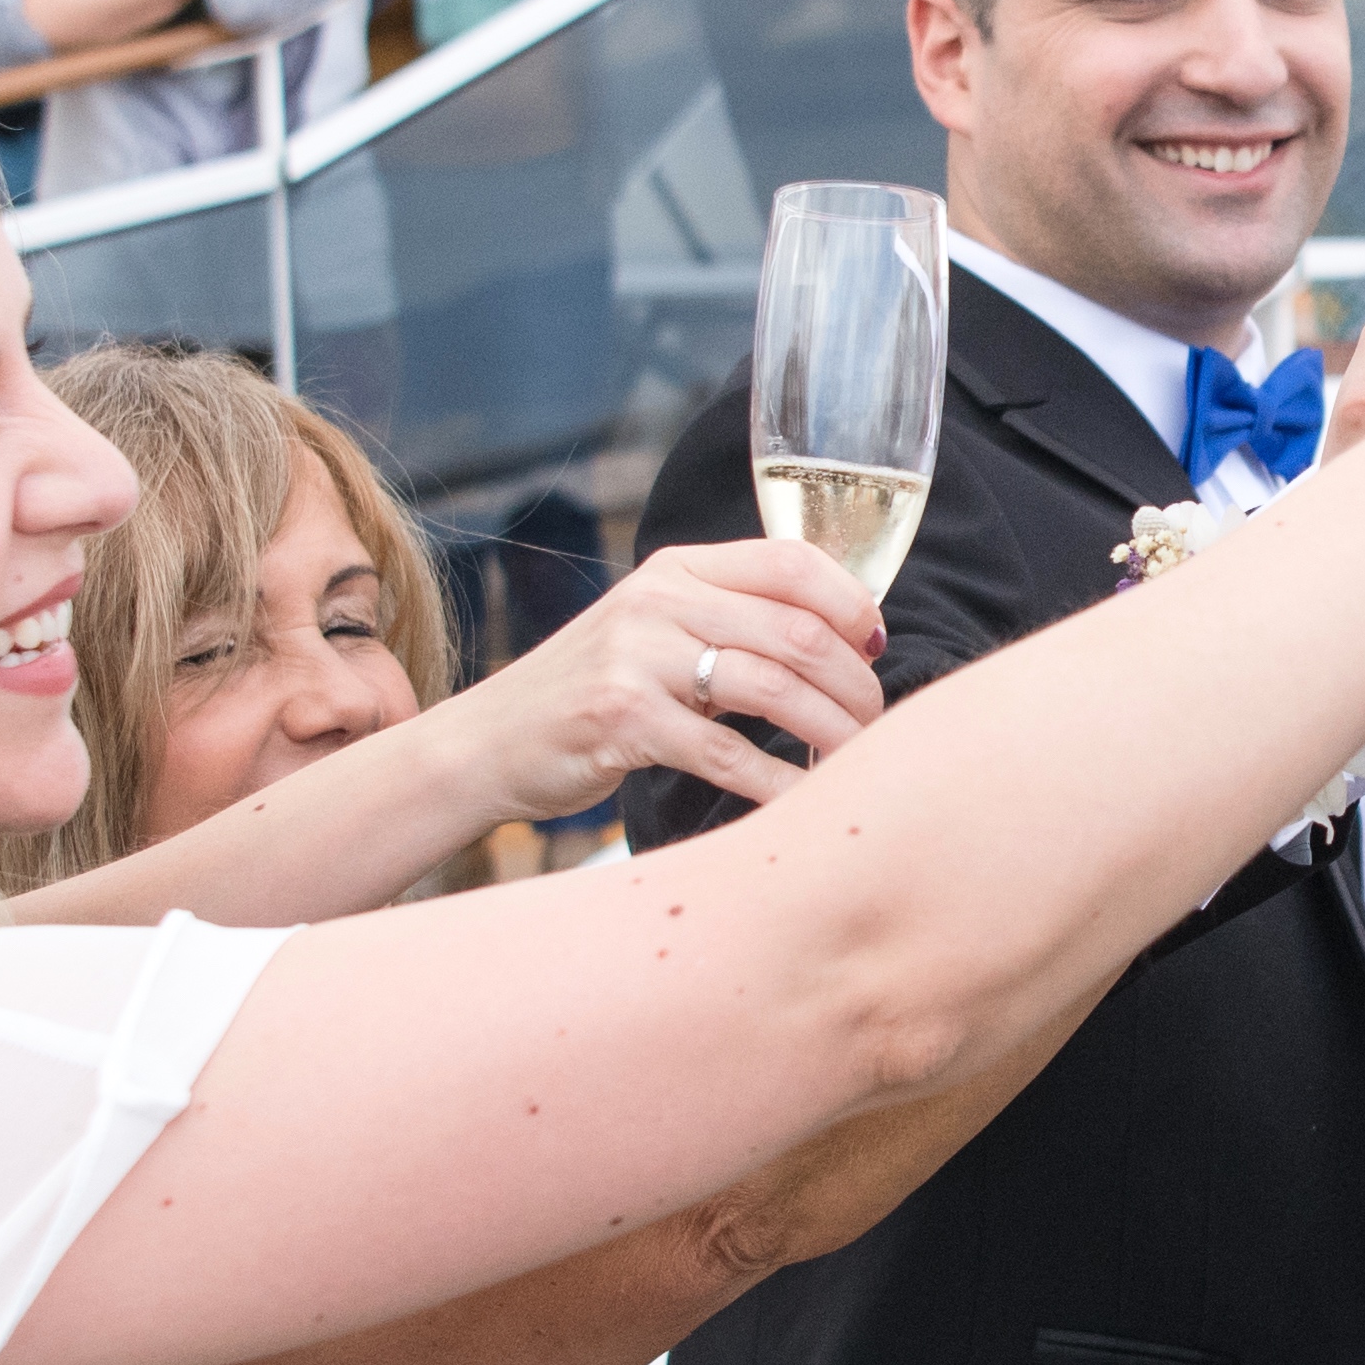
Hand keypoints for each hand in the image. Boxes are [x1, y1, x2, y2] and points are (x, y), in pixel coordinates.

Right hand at [456, 532, 893, 818]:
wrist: (486, 744)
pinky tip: (802, 803)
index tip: (877, 648)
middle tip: (877, 723)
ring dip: (830, 732)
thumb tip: (839, 645)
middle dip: (854, 682)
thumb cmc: (586, 696)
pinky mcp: (622, 719)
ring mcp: (637, 657)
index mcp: (675, 569)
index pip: (791, 561)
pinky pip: (727, 752)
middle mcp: (658, 600)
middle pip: (796, 629)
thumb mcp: (648, 633)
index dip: (852, 604)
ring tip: (854, 763)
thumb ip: (724, 623)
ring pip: (774, 688)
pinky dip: (777, 783)